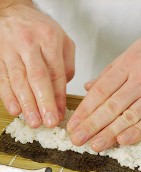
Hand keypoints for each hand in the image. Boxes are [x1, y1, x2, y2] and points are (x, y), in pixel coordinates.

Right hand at [0, 3, 74, 127]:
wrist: (13, 12)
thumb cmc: (40, 29)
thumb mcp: (63, 41)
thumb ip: (66, 66)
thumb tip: (61, 93)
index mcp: (49, 40)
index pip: (56, 73)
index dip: (58, 96)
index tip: (60, 114)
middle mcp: (30, 45)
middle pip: (37, 77)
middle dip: (43, 102)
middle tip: (48, 122)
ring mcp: (11, 51)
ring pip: (19, 80)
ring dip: (26, 103)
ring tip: (33, 121)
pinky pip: (3, 79)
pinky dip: (8, 96)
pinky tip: (14, 109)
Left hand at [67, 33, 140, 150]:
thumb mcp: (134, 52)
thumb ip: (111, 72)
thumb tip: (89, 87)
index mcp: (128, 65)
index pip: (101, 91)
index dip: (85, 110)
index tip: (74, 124)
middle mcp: (140, 79)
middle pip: (111, 106)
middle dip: (91, 125)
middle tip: (78, 139)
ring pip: (128, 116)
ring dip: (109, 133)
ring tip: (95, 145)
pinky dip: (137, 132)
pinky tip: (122, 141)